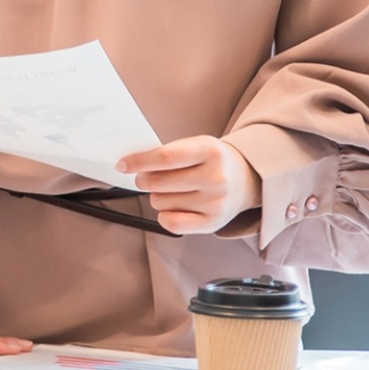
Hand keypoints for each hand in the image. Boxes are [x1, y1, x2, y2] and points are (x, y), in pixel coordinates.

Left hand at [118, 136, 261, 234]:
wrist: (246, 179)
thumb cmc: (211, 161)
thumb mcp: (196, 146)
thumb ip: (168, 154)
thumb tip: (132, 166)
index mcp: (209, 151)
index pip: (165, 157)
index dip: (138, 162)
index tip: (122, 164)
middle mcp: (216, 178)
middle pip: (159, 182)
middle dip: (143, 180)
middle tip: (144, 178)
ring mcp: (215, 203)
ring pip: (161, 202)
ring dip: (156, 196)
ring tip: (171, 190)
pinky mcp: (213, 223)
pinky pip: (171, 223)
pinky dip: (164, 215)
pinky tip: (173, 207)